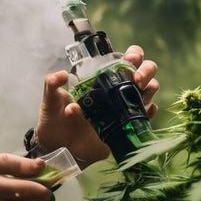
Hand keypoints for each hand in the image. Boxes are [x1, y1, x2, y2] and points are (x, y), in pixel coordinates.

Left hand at [35, 45, 158, 167]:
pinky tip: (145, 111)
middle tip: (135, 78)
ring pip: (149, 92)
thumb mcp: (50, 98)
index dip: (134, 55)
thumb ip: (51, 83)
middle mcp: (117, 90)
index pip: (126, 59)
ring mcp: (125, 108)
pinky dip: (148, 113)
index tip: (129, 59)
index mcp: (102, 78)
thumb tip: (62, 75)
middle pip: (145, 72)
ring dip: (150, 89)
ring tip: (139, 91)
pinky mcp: (126, 127)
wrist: (58, 145)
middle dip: (146, 70)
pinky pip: (144, 118)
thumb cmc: (56, 118)